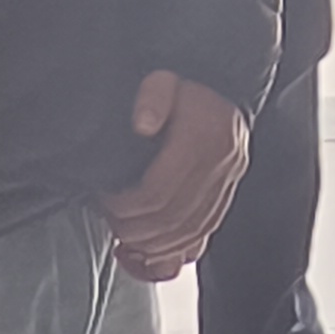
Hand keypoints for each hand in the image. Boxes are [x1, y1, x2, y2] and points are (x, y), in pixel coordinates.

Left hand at [97, 70, 248, 281]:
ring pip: (189, 234)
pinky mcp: (227, 198)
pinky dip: (173, 253)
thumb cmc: (188, 88)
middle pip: (173, 217)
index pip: (160, 190)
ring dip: (151, 244)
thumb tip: (143, 125)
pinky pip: (202, 238)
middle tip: (109, 219)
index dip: (125, 204)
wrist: (224, 90)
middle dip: (133, 227)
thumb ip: (152, 97)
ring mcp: (229, 185)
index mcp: (206, 137)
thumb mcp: (164, 79)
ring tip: (124, 236)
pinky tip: (148, 255)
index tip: (105, 199)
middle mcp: (224, 165)